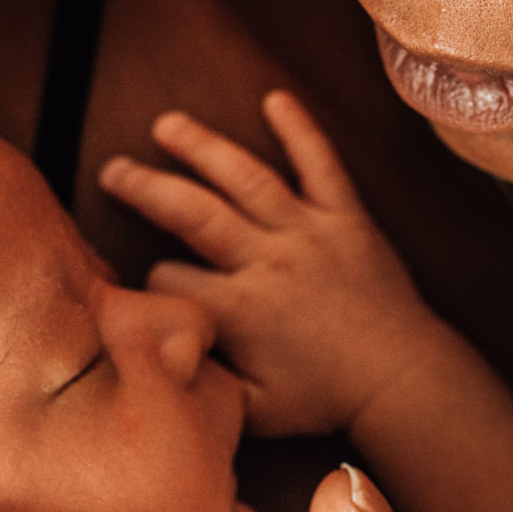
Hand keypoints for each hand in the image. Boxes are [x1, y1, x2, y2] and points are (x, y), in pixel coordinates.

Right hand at [103, 90, 453, 436]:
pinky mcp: (347, 218)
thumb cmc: (327, 399)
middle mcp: (268, 261)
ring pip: (245, 177)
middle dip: (146, 188)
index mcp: (241, 310)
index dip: (154, 283)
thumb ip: (204, 383)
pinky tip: (275, 99)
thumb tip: (163, 356)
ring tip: (167, 125)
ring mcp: (309, 233)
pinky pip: (321, 165)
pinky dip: (300, 130)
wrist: (401, 379)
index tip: (151, 284)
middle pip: (192, 212)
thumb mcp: (254, 411)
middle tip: (112, 169)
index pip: (173, 279)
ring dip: (202, 147)